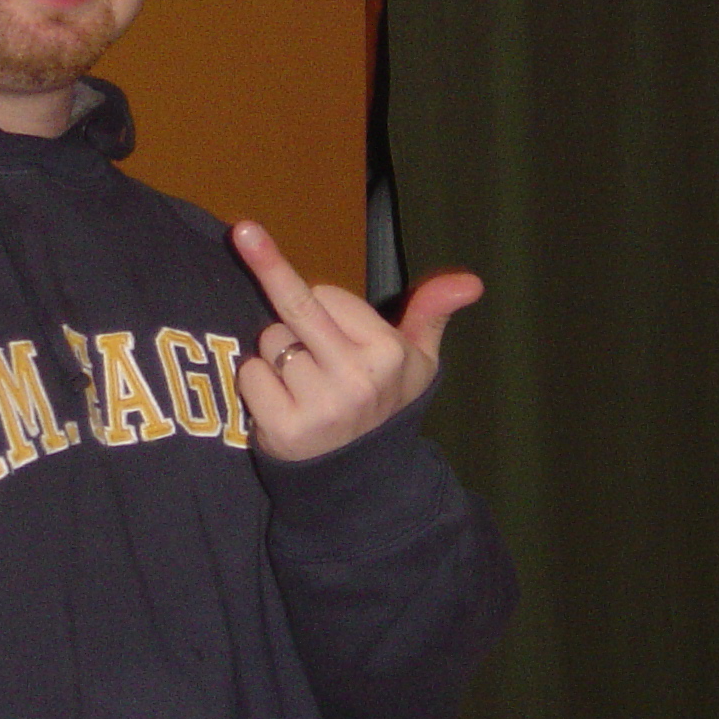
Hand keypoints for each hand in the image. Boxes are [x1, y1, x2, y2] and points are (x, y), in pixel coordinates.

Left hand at [230, 221, 481, 461]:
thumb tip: (471, 281)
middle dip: (267, 272)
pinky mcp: (285, 429)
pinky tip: (285, 403)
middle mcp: (356, 378)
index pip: (325, 293)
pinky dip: (258, 385)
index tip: (333, 328)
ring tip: (306, 385)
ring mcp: (320, 406)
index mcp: (388, 352)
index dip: (324, 307)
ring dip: (277, 356)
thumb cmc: (388, 404)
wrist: (364, 478)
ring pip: (271, 342)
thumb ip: (433, 311)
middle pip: (294, 306)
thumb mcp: (420, 360)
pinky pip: (250, 376)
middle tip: (247, 240)